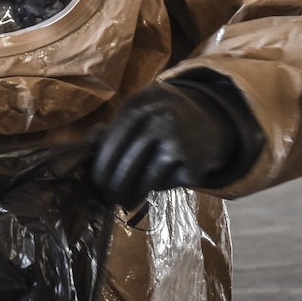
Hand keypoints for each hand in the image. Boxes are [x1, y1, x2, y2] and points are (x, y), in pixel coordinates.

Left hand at [89, 78, 260, 207]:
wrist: (214, 120)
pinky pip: (165, 182)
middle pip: (129, 156)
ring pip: (146, 174)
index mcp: (143, 99)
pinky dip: (156, 188)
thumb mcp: (142, 112)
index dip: (103, 161)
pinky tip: (153, 187)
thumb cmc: (165, 119)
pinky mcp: (193, 160)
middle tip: (106, 196)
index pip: (116, 134)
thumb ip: (117, 127)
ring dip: (132, 192)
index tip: (95, 179)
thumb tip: (88, 151)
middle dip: (114, 182)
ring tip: (124, 201)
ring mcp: (179, 136)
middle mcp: (162, 114)